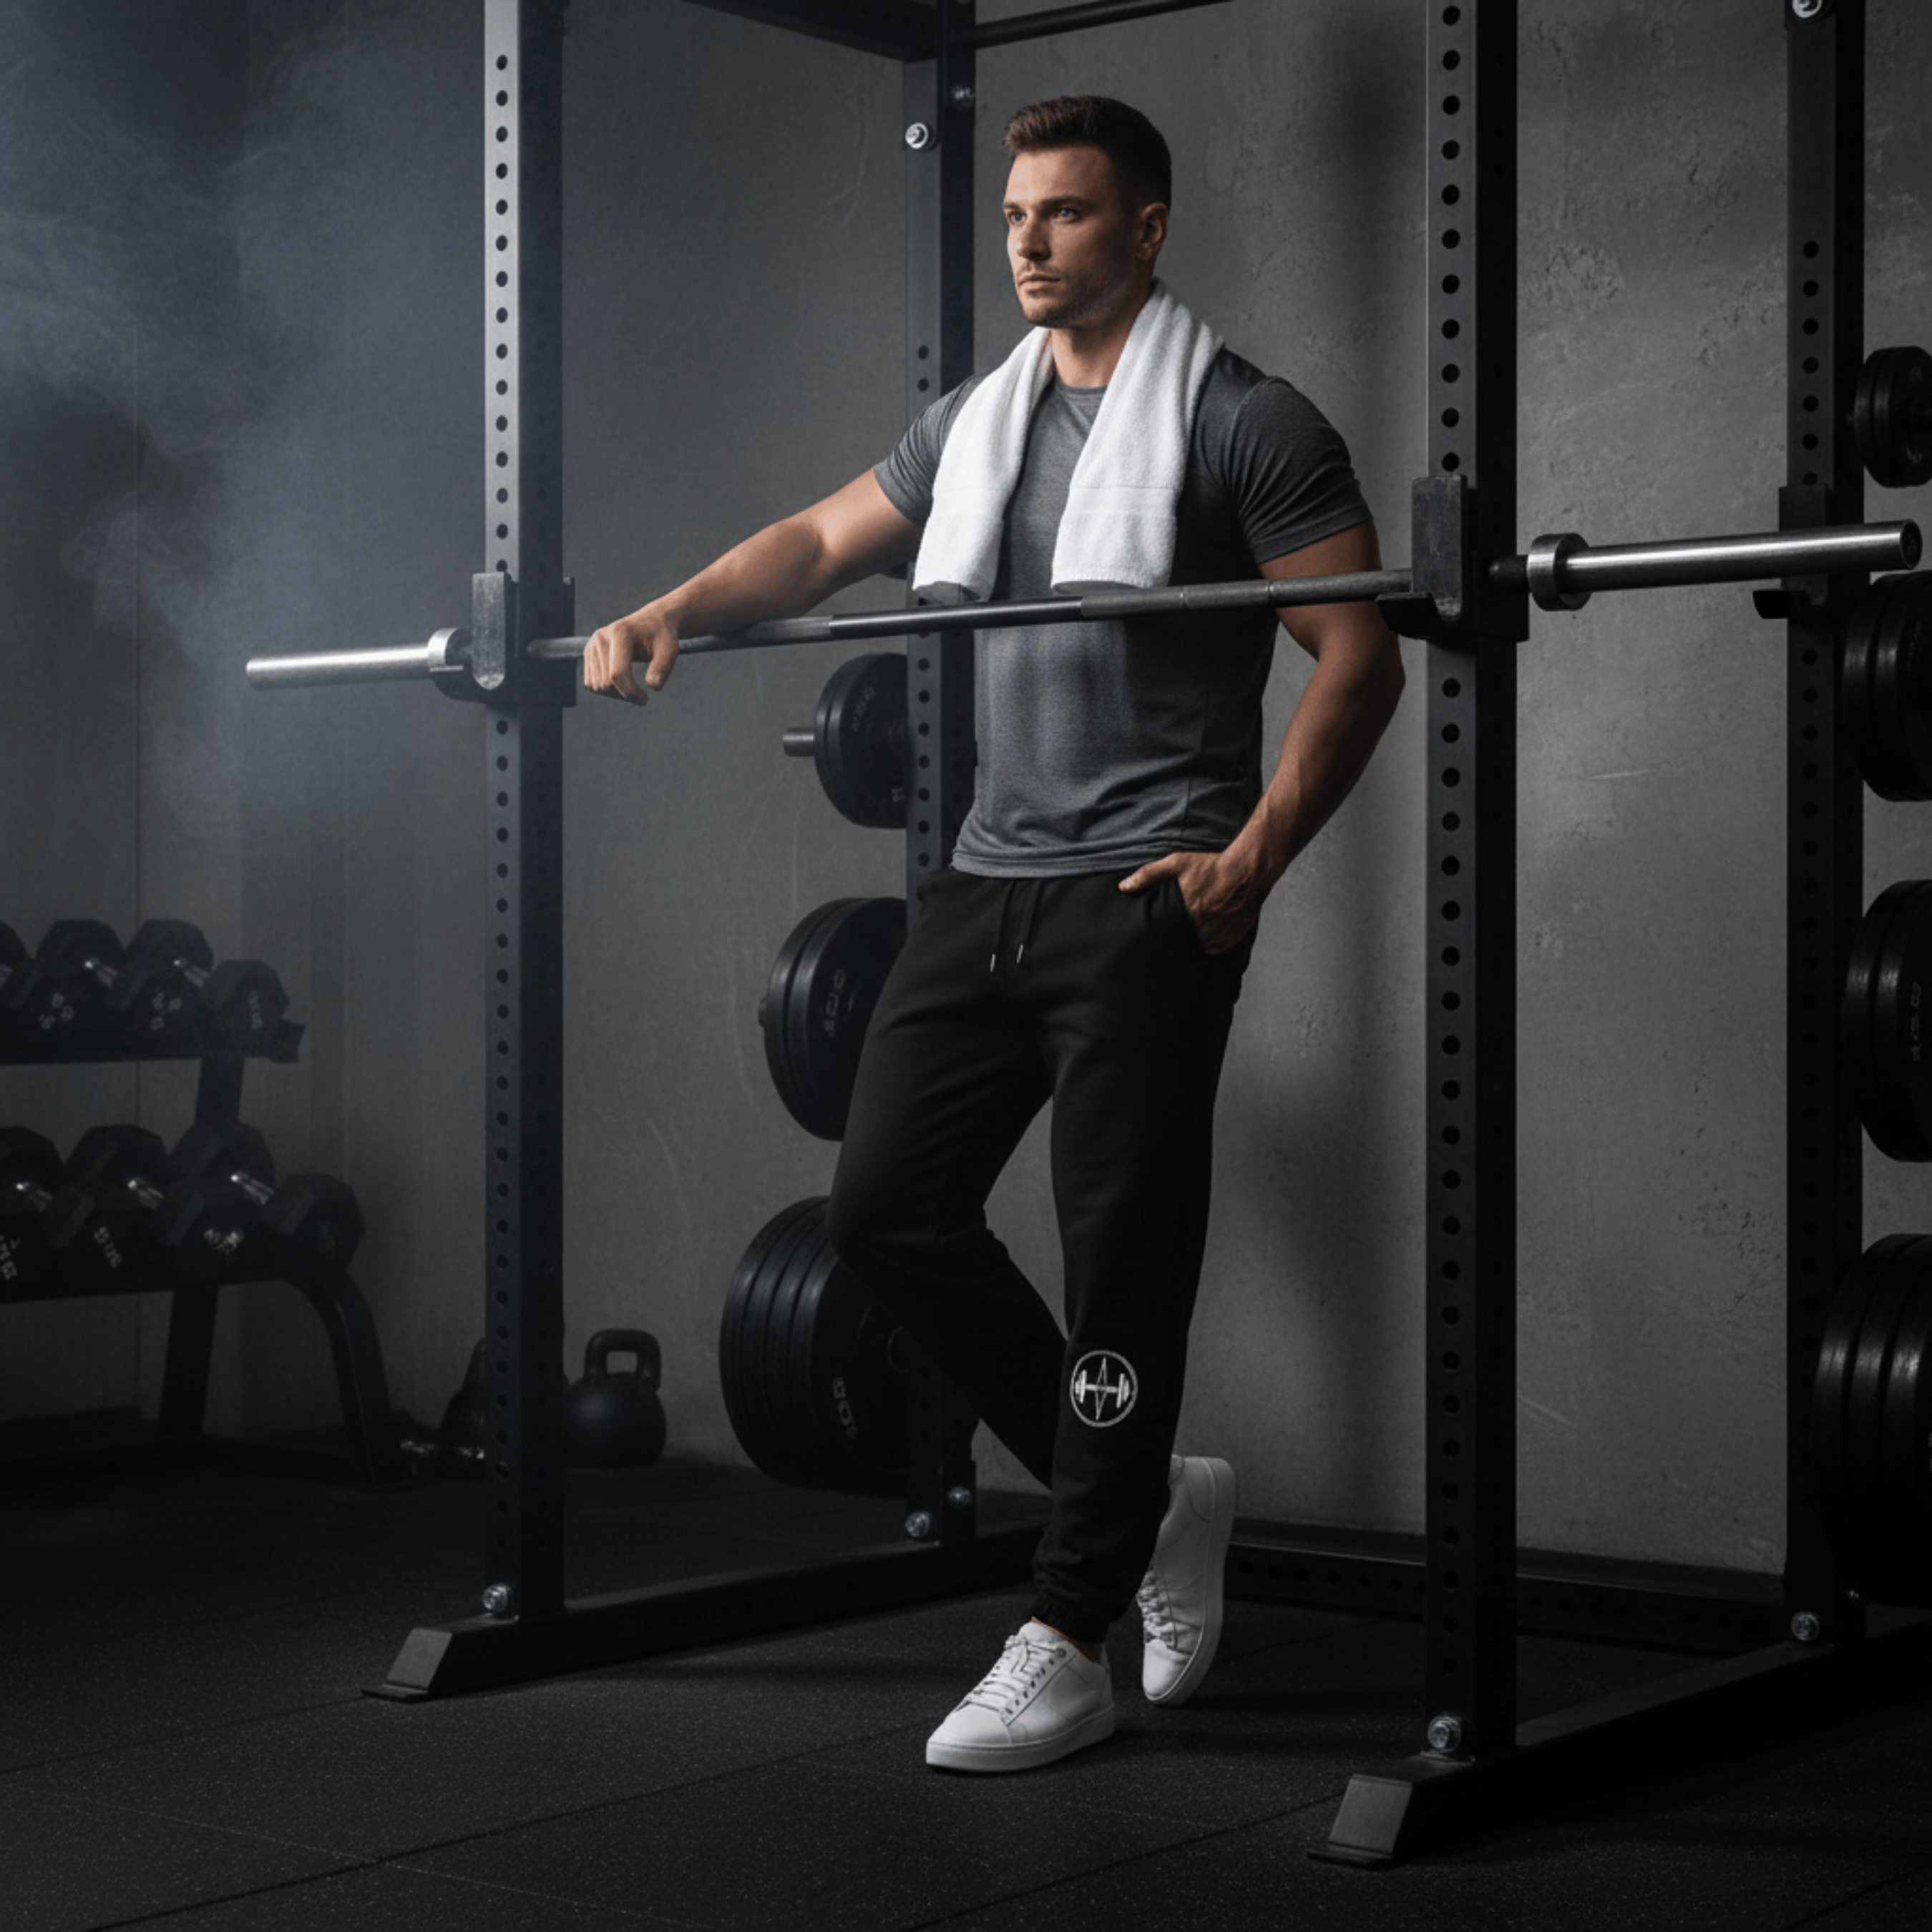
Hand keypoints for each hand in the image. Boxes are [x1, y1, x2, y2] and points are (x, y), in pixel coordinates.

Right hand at [583, 605, 678, 704]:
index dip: (631, 693)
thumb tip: (654, 687)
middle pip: (606, 683)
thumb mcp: (670, 649)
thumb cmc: (661, 637)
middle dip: (626, 694)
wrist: (651, 622)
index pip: (617, 674)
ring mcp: (592, 645)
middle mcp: (601, 637)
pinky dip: (606, 691)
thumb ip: (663, 667)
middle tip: (643, 695)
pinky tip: (622, 684)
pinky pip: (591, 684)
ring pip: (597, 686)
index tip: (646, 700)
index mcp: (620, 633)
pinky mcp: (589, 653)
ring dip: (616, 695)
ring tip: (634, 688)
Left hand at [1118, 847, 1272, 954]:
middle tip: (1172, 931)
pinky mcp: (1229, 941)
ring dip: (1191, 941)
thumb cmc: (1211, 866)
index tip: (1155, 935)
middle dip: (1175, 938)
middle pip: (1180, 943)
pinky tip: (1206, 931)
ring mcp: (1216, 938)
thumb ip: (1147, 875)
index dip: (1159, 936)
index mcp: (1184, 913)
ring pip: (1196, 948)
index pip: (1164, 935)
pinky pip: (1212, 949)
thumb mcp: (1176, 863)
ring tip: (1190, 930)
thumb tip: (1123, 886)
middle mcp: (1200, 930)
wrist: (1247, 871)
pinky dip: (1208, 943)